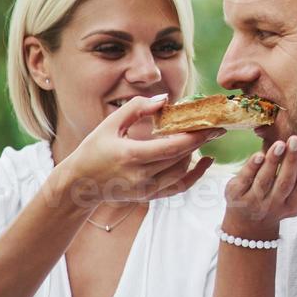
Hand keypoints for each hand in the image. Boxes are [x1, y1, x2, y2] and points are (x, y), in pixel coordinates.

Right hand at [59, 94, 222, 204]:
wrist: (79, 184)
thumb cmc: (93, 149)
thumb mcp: (110, 124)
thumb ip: (137, 108)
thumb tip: (165, 99)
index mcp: (130, 156)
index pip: (172, 148)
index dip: (195, 137)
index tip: (213, 124)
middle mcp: (140, 176)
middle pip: (180, 158)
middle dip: (201, 141)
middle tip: (216, 126)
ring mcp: (145, 189)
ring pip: (181, 172)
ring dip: (194, 153)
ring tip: (202, 136)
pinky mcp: (149, 197)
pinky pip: (179, 187)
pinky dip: (195, 175)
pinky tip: (205, 161)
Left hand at [223, 135, 296, 240]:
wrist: (248, 222)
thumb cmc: (279, 201)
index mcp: (293, 205)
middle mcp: (273, 206)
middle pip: (285, 182)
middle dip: (291, 161)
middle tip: (296, 140)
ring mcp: (253, 202)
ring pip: (265, 181)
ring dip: (273, 161)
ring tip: (280, 143)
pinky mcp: (235, 195)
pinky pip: (244, 179)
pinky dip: (251, 167)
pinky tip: (259, 154)